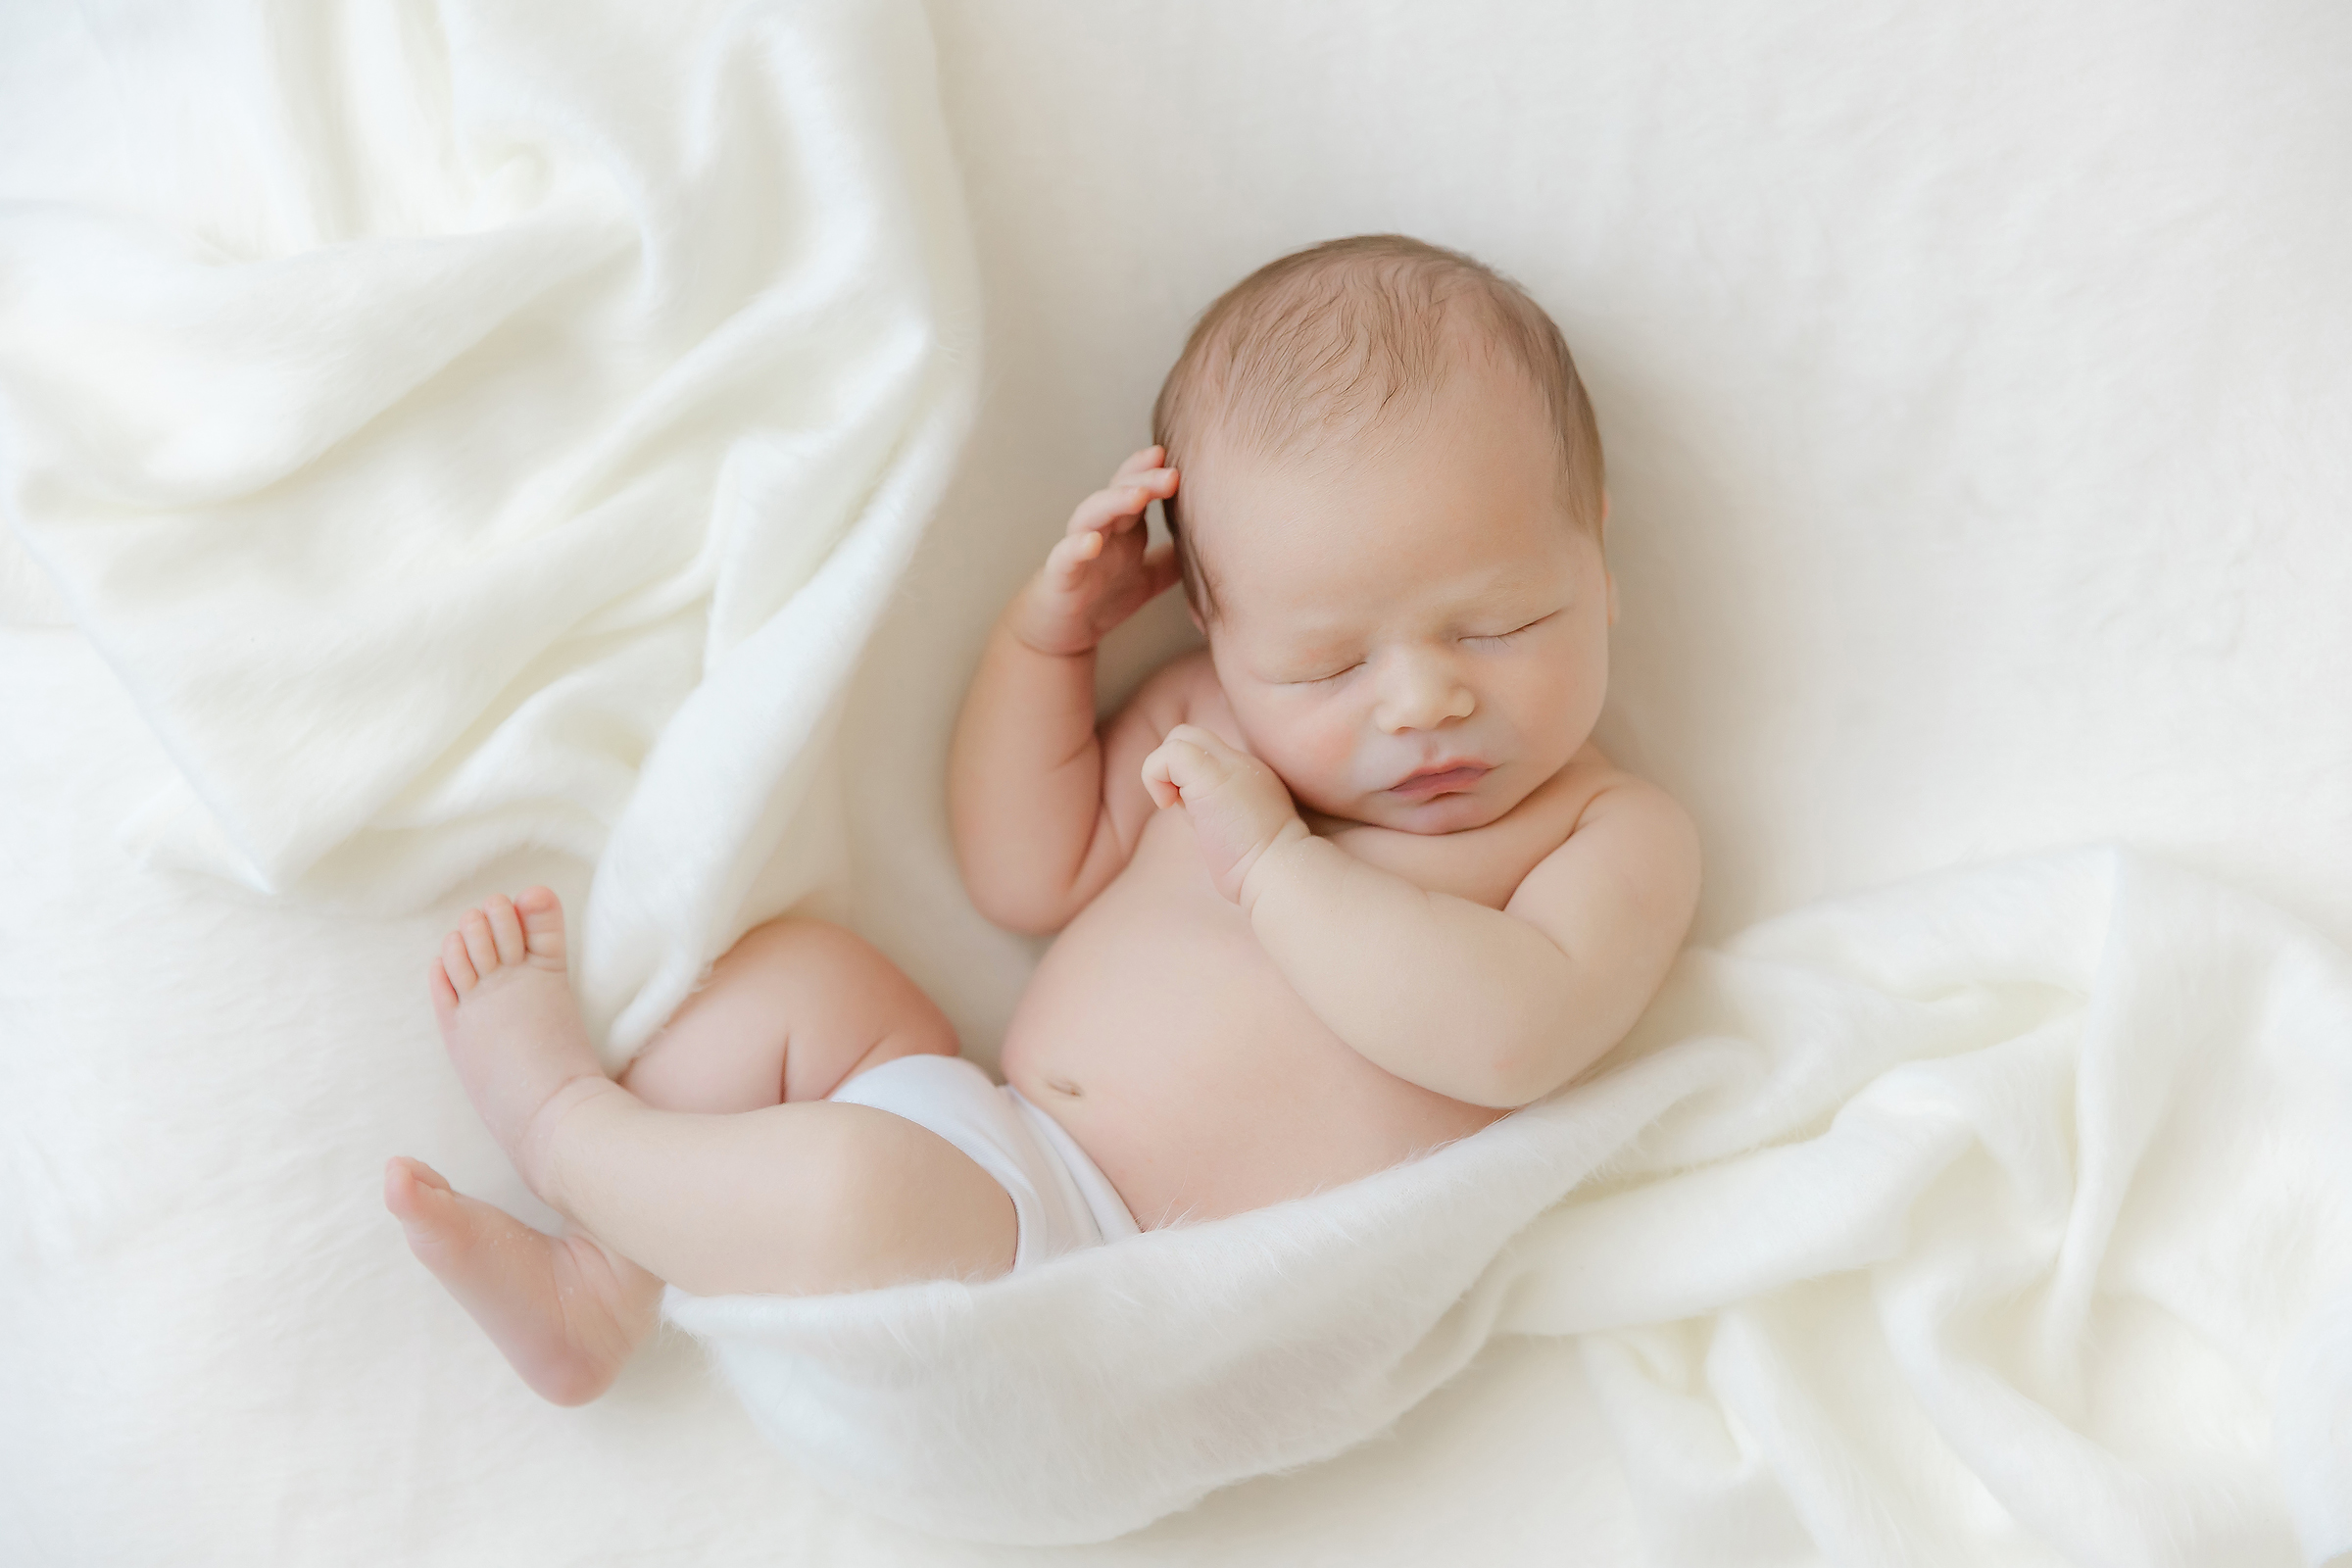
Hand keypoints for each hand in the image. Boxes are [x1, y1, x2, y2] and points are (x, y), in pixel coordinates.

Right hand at [1005, 447, 1182, 657]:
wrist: (1061, 633)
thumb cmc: (1103, 598)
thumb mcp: (1149, 577)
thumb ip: (1174, 559)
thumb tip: (1215, 545)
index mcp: (1122, 529)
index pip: (1135, 489)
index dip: (1150, 472)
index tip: (1175, 459)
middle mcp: (1099, 531)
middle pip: (1117, 494)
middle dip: (1142, 480)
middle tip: (1171, 474)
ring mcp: (1077, 550)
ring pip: (1090, 515)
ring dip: (1113, 502)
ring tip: (1138, 495)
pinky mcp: (1059, 576)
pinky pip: (1065, 557)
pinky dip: (1076, 547)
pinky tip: (1091, 541)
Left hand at [1141, 724, 1310, 905]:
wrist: (1280, 872)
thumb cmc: (1260, 870)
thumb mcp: (1239, 833)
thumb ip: (1218, 813)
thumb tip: (1192, 814)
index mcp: (1251, 777)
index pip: (1209, 755)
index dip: (1189, 779)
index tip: (1196, 816)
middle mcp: (1243, 763)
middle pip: (1194, 737)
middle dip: (1174, 769)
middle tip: (1180, 807)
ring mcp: (1230, 763)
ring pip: (1180, 736)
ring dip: (1164, 772)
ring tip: (1175, 806)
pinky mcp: (1210, 773)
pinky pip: (1169, 752)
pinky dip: (1155, 776)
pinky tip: (1169, 806)